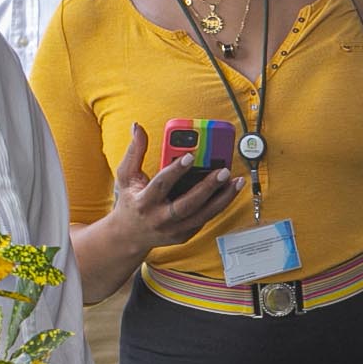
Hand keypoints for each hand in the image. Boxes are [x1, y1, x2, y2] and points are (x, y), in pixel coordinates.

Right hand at [110, 123, 238, 253]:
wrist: (129, 236)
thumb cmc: (130, 201)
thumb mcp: (126, 176)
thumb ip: (135, 152)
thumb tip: (138, 127)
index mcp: (144, 202)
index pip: (161, 185)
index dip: (176, 170)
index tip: (190, 155)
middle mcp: (160, 218)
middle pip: (188, 204)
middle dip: (208, 187)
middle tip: (224, 170)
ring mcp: (174, 230)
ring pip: (203, 215)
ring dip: (223, 198)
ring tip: (236, 181)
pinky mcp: (185, 234)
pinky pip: (205, 219)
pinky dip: (219, 205)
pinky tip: (230, 191)